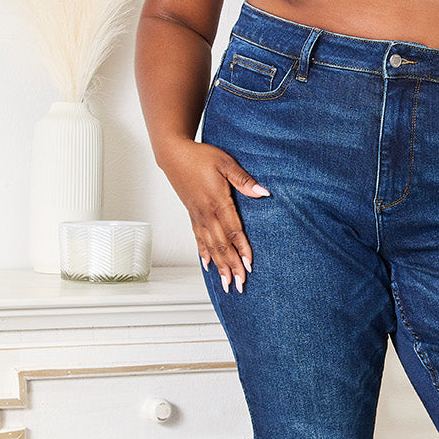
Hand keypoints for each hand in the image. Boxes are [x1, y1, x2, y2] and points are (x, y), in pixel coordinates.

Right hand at [158, 137, 268, 292]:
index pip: (233, 231)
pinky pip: (199, 239)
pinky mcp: (192, 215)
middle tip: (240, 284)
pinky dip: (204, 253)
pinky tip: (208, 265)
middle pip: (222, 245)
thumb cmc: (201, 156)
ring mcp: (197, 216)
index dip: (242, 249)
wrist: (174, 154)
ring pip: (210, 246)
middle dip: (232, 266)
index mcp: (217, 202)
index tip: (249, 266)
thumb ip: (244, 180)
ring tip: (226, 283)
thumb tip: (263, 192)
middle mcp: (206, 213)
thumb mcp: (226, 163)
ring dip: (220, 265)